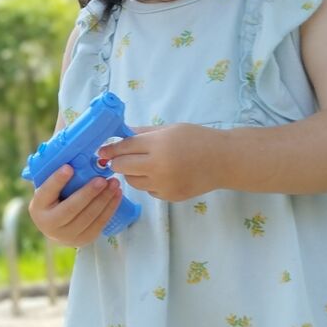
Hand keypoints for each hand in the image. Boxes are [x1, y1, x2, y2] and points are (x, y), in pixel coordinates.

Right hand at [28, 165, 124, 247]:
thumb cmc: (54, 201)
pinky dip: (110, 208)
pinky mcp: (83, 240)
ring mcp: (67, 235)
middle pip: (71, 208)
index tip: (69, 167)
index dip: (57, 180)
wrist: (57, 229)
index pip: (47, 191)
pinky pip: (99, 223)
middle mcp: (49, 224)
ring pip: (89, 216)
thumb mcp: (49, 191)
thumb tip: (71, 152)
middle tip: (102, 178)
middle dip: (88, 192)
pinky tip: (116, 195)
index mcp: (38, 207)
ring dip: (104, 199)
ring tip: (114, 183)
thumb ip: (56, 177)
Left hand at [98, 123, 220, 201]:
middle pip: (122, 167)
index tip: (101, 151)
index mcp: (158, 145)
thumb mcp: (170, 129)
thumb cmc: (197, 139)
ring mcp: (163, 184)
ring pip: (132, 182)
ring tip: (146, 164)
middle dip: (118, 162)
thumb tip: (119, 133)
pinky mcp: (169, 196)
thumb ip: (143, 132)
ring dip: (133, 173)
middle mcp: (158, 166)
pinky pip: (148, 190)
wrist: (224, 161)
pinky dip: (149, 183)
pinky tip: (162, 174)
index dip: (110, 149)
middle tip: (120, 158)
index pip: (124, 148)